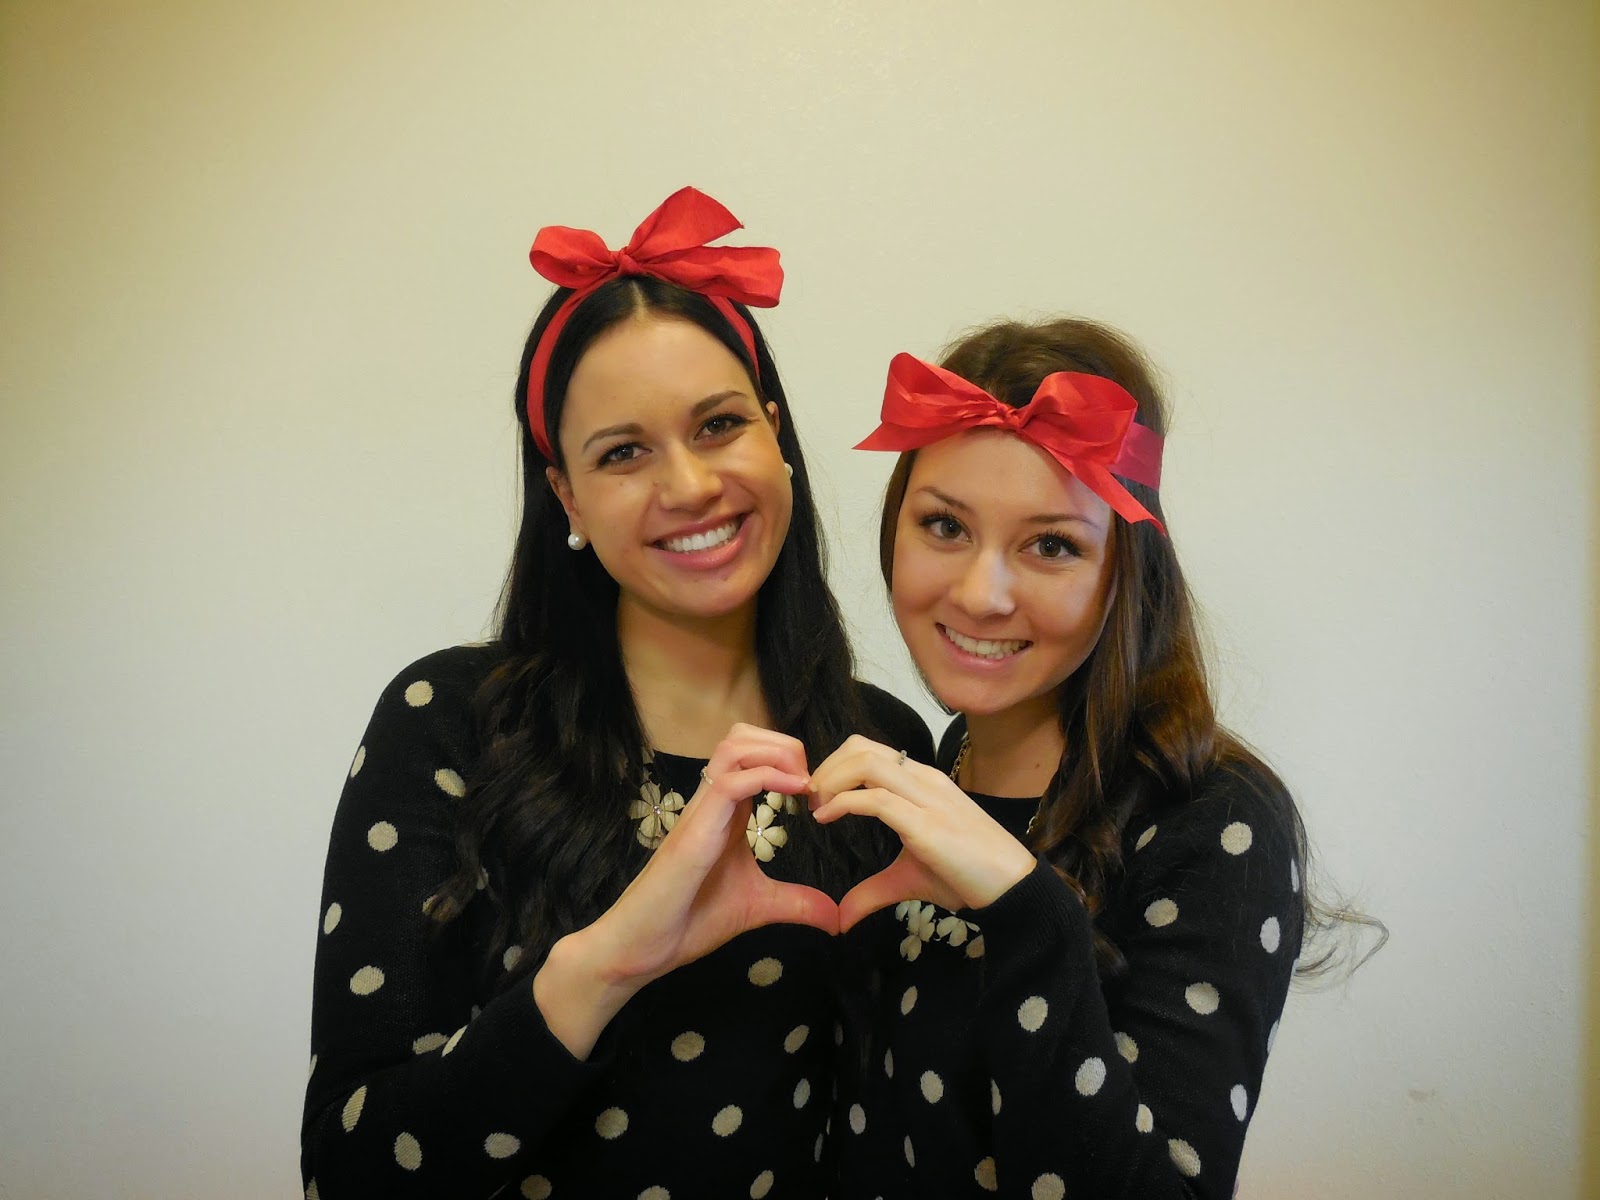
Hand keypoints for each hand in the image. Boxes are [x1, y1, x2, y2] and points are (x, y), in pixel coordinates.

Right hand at [538, 724, 837, 1057]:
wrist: (641, 949)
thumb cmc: (688, 921)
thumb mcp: (757, 907)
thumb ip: (795, 904)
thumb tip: (836, 917)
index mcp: (726, 811)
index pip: (753, 753)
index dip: (790, 760)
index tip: (818, 793)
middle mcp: (712, 802)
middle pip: (743, 735)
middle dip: (785, 745)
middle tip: (812, 782)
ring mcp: (701, 812)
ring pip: (734, 746)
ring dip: (776, 753)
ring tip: (804, 783)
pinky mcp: (695, 831)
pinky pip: (731, 782)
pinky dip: (768, 777)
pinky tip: (795, 794)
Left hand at [808, 735, 1036, 929]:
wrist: (1012, 886)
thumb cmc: (968, 876)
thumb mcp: (910, 878)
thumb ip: (874, 890)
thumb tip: (842, 918)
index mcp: (922, 781)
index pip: (869, 749)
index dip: (834, 765)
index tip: (816, 796)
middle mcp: (923, 779)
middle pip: (860, 746)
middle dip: (825, 767)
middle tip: (810, 800)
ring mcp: (926, 797)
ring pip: (866, 762)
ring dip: (830, 779)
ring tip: (816, 807)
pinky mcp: (926, 823)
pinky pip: (876, 798)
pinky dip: (842, 803)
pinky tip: (826, 820)